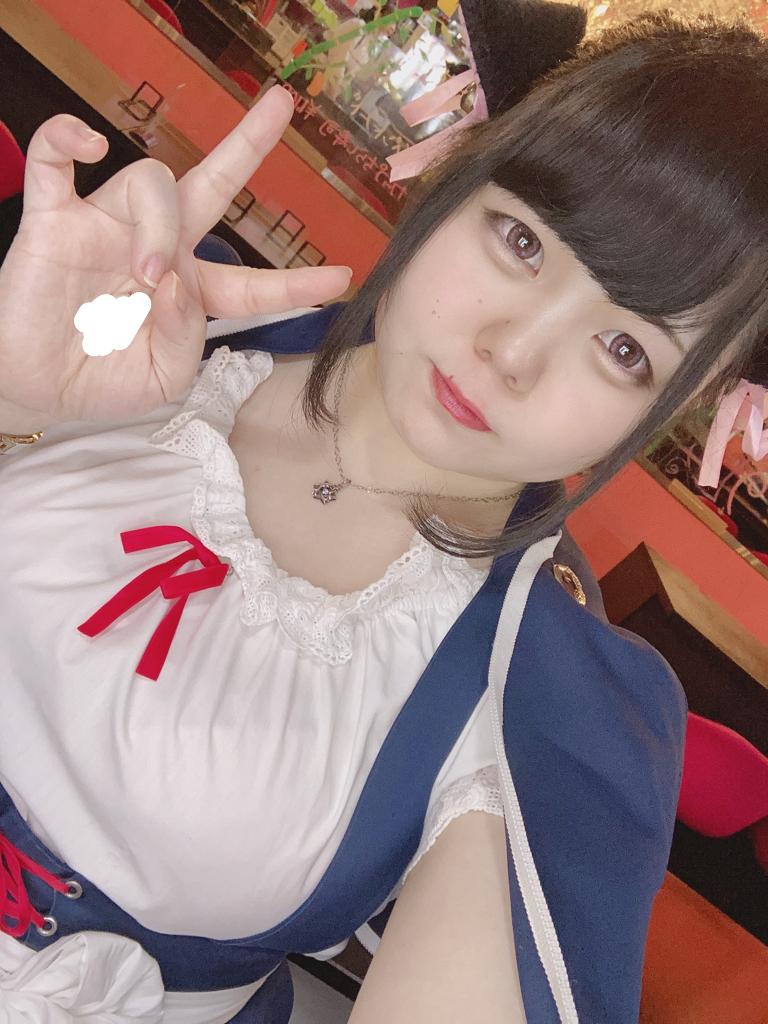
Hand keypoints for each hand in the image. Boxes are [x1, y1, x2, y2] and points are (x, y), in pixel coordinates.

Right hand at [0, 87, 351, 425]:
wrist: (35, 389)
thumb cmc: (101, 383)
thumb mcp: (161, 379)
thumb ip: (184, 338)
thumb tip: (177, 281)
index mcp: (190, 293)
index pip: (251, 282)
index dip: (294, 283)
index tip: (342, 279)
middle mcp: (158, 250)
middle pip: (212, 186)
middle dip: (248, 147)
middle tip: (282, 105)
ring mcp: (109, 229)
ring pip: (153, 185)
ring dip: (159, 228)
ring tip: (145, 277)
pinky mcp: (57, 220)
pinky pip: (57, 160)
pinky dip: (66, 141)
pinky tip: (88, 143)